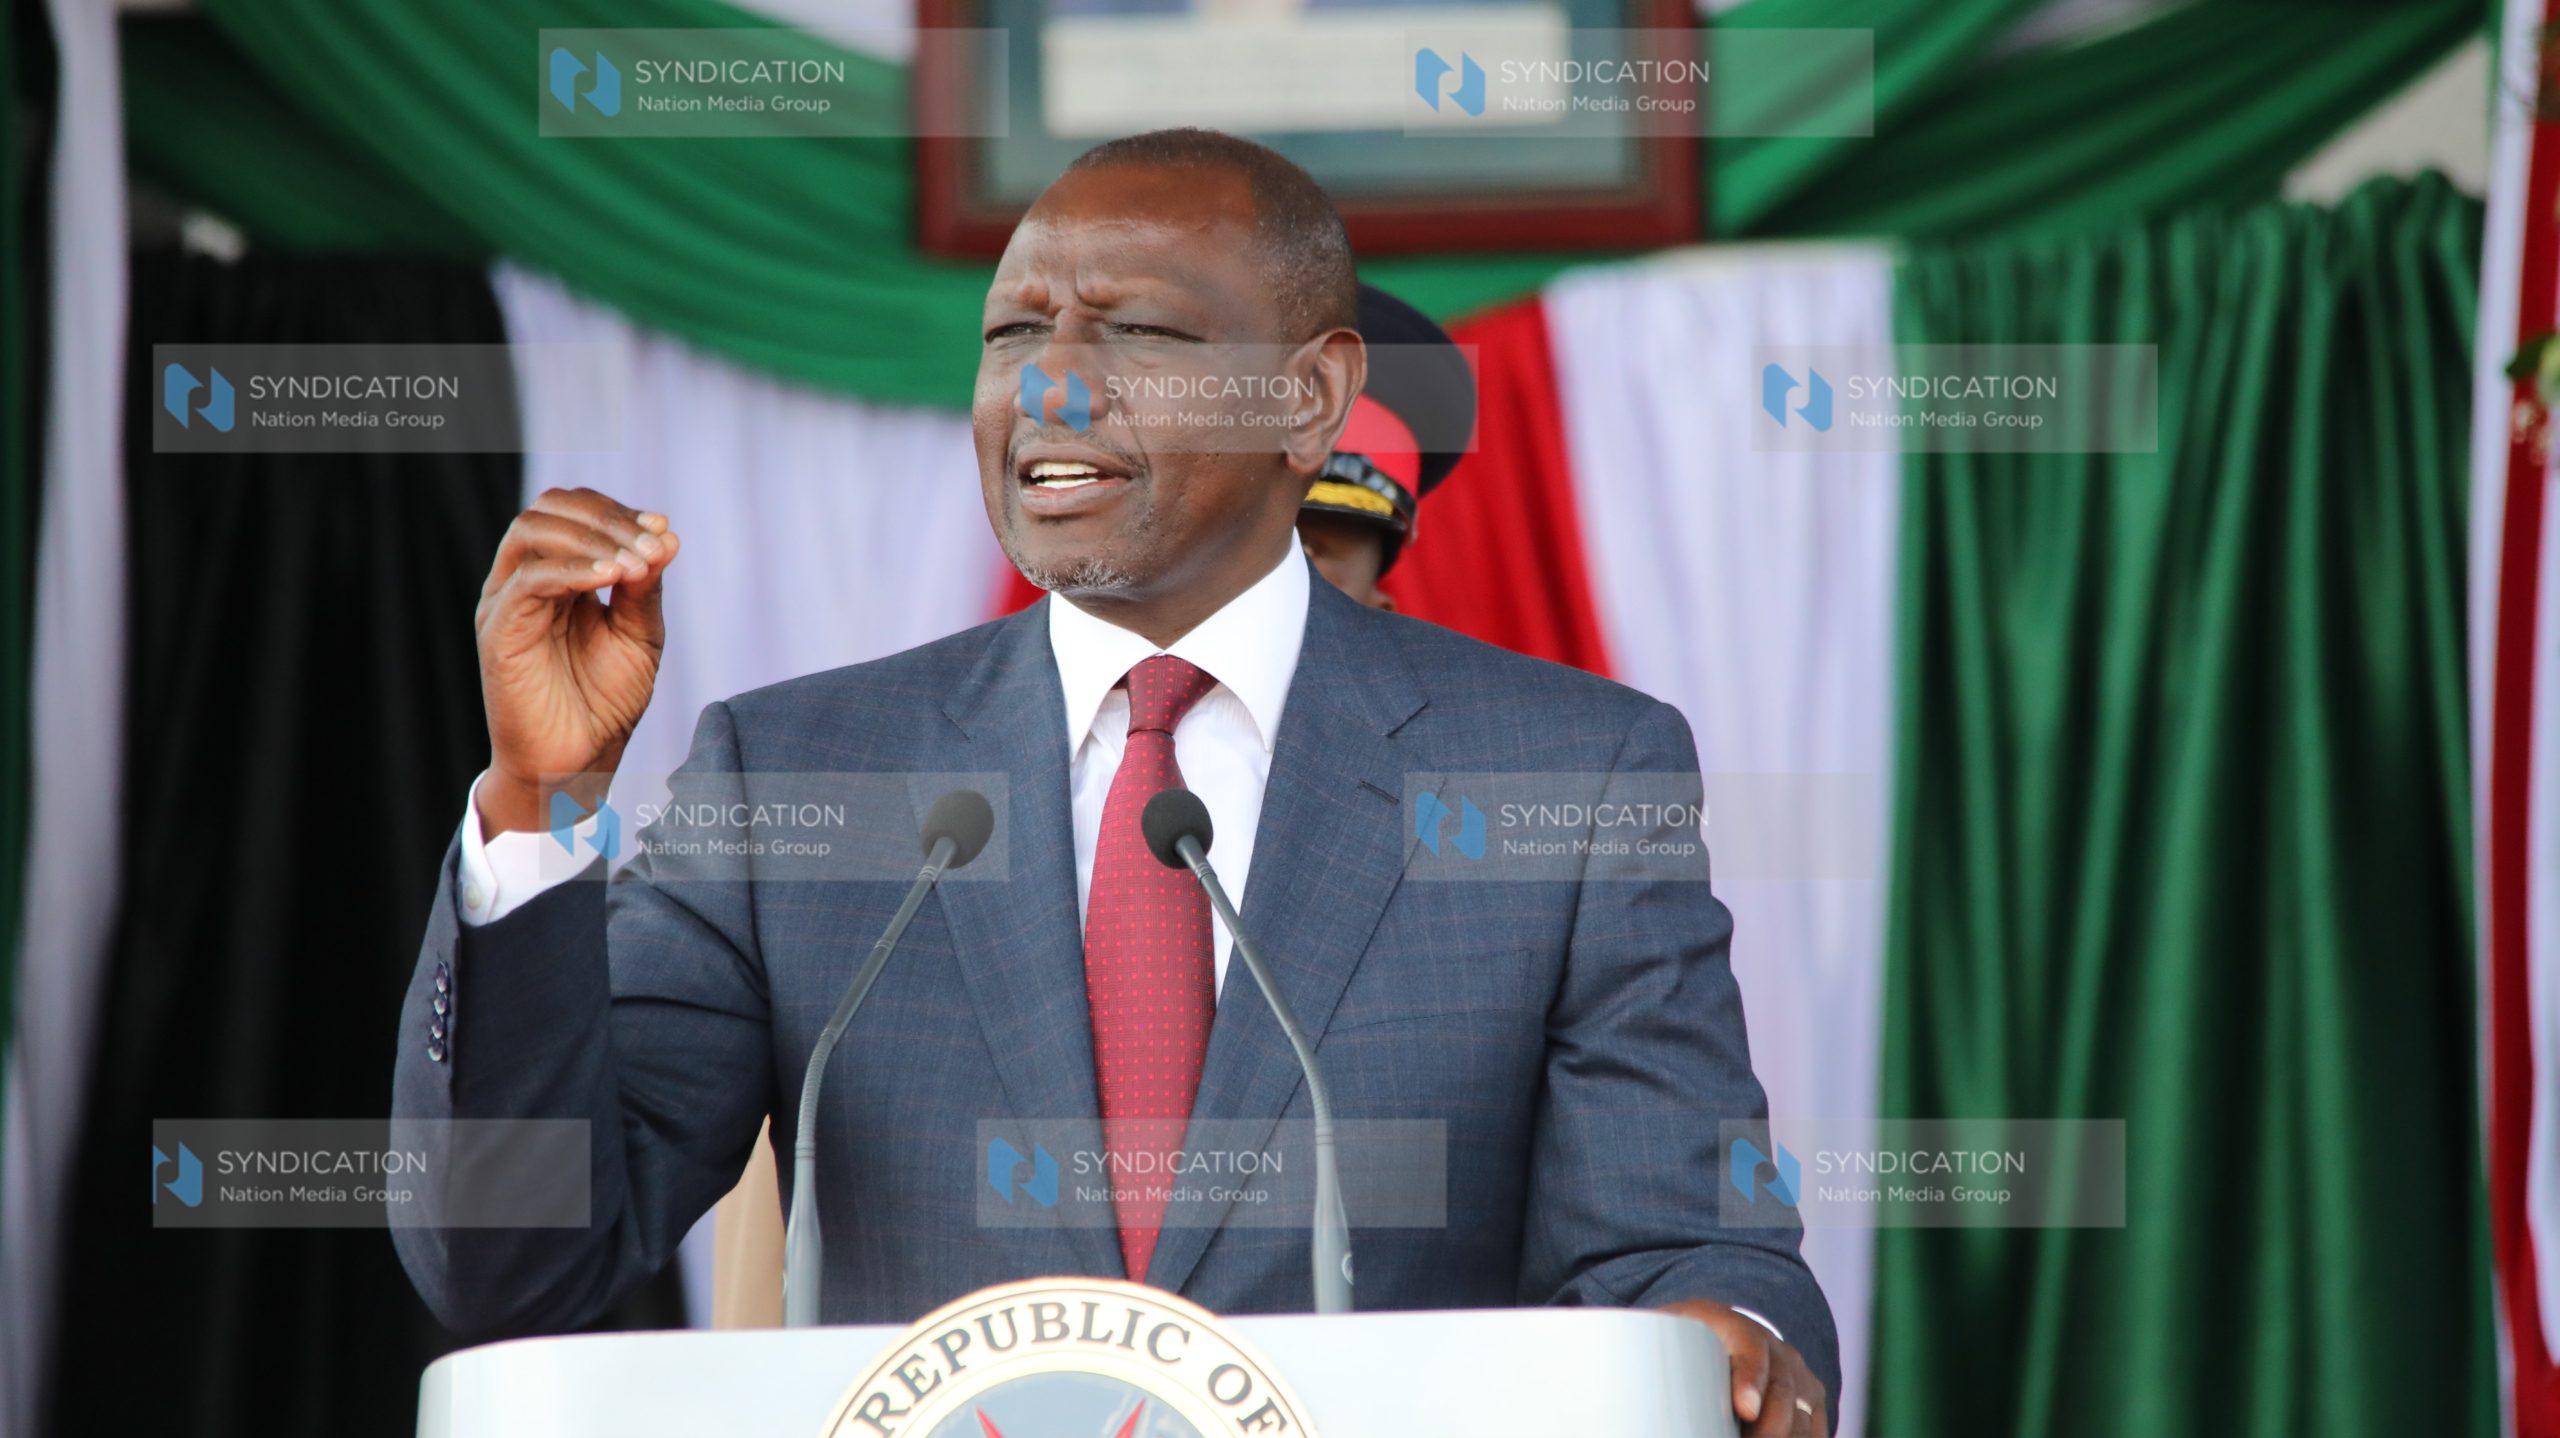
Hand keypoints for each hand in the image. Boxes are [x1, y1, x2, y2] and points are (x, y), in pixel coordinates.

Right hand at [472, 488, 678, 833]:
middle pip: (548, 508)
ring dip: (589, 538)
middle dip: (605, 517)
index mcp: (558, 575)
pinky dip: (571, 571)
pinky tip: (611, 578)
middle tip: (650, 543)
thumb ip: (645, 587)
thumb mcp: (639, 636)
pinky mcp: (498, 630)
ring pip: (530, 532)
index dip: (618, 512)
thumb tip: (665, 534)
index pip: (575, 512)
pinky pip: (528, 582)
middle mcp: (526, 580)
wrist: (578, 764)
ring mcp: (506, 602)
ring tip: (633, 562)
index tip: (661, 528)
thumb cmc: (605, 702)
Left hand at [1655, 1300, 1827, 1436]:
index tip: (1744, 1409)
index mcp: (1729, 1325)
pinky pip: (1814, 1429)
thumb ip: (1639, 1353)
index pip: (1749, 1347)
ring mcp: (1796, 1373)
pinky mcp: (1809, 1399)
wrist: (1719, 1338)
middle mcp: (1773, 1346)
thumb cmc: (1676, 1345)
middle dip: (1770, 1428)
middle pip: (1781, 1389)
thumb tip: (1601, 1378)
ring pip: (1802, 1414)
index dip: (1749, 1379)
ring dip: (1784, 1437)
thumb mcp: (1658, 1338)